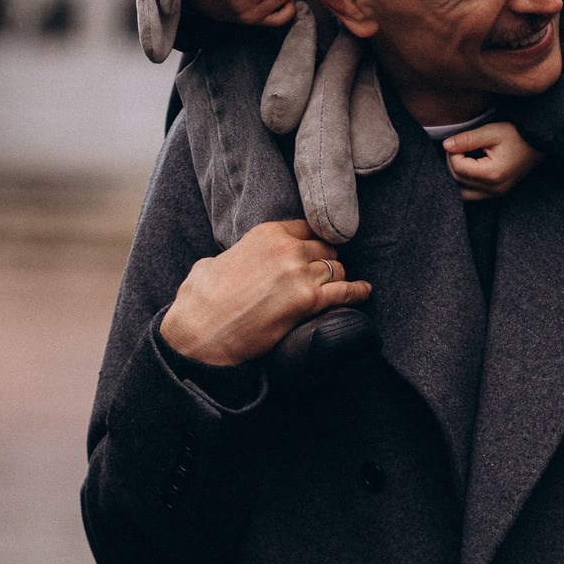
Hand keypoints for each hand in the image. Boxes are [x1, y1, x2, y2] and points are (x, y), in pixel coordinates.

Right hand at [160, 219, 370, 366]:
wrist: (199, 334)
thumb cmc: (199, 302)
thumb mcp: (211, 263)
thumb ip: (231, 256)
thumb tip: (225, 262)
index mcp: (266, 234)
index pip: (306, 228)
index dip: (313, 242)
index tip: (317, 250)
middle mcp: (286, 248)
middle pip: (325, 248)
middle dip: (326, 261)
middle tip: (325, 274)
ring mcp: (299, 274)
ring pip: (336, 269)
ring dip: (339, 278)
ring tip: (340, 286)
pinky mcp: (308, 301)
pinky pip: (345, 292)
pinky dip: (358, 292)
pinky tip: (365, 292)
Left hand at [442, 121, 542, 200]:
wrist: (537, 143)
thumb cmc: (516, 135)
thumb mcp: (491, 132)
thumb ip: (467, 139)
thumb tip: (446, 145)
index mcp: (493, 174)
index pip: (458, 169)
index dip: (452, 153)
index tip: (458, 141)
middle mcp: (494, 189)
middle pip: (457, 181)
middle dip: (452, 163)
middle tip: (459, 147)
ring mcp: (496, 194)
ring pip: (461, 193)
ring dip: (456, 175)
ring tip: (463, 157)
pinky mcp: (496, 193)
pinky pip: (471, 194)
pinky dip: (464, 182)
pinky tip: (468, 167)